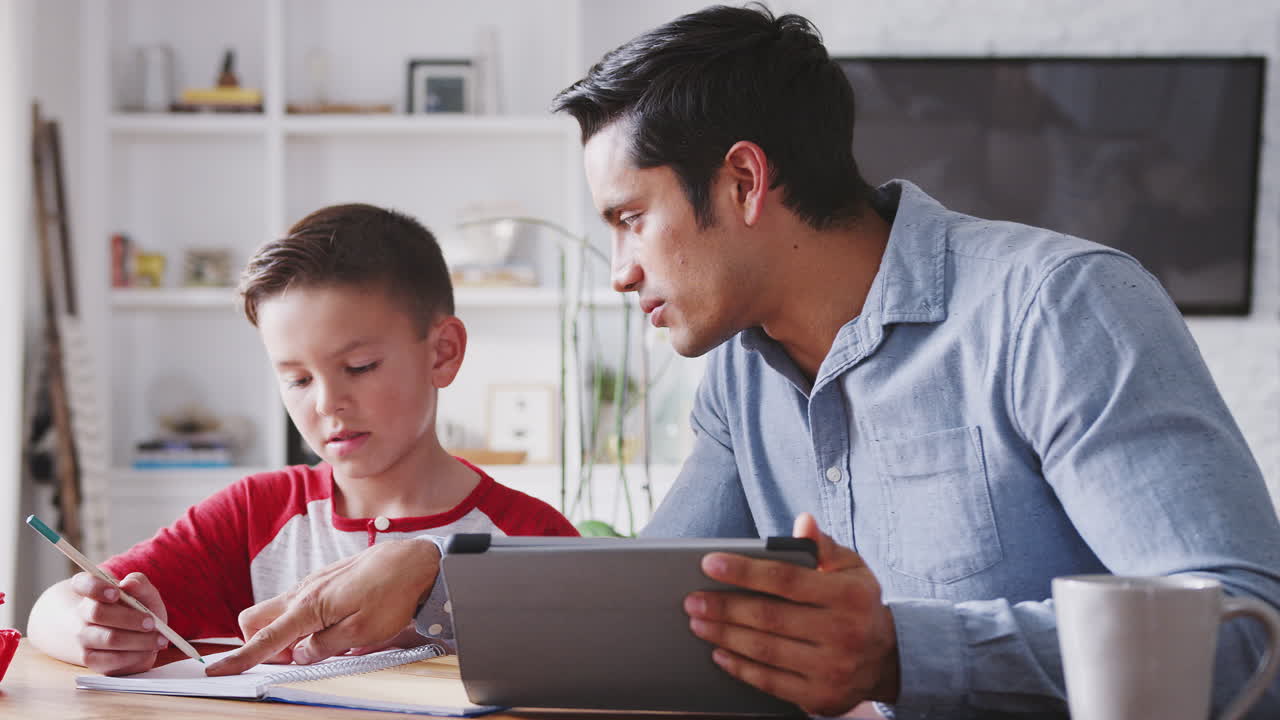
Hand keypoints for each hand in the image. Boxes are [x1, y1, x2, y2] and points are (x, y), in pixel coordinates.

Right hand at [71, 571, 168, 674]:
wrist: (125, 633)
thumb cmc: (135, 608)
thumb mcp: (142, 592)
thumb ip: (139, 584)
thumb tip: (129, 583)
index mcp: (90, 591)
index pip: (82, 583)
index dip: (96, 587)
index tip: (116, 592)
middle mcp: (81, 614)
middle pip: (97, 613)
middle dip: (128, 618)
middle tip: (151, 623)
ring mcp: (83, 638)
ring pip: (108, 639)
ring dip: (138, 640)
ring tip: (160, 640)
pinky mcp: (91, 660)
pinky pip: (111, 660)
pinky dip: (135, 656)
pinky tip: (149, 652)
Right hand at [204, 538, 440, 675]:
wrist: (416, 560)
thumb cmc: (394, 593)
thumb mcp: (362, 632)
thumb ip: (325, 646)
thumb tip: (301, 654)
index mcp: (308, 606)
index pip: (263, 638)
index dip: (239, 659)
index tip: (215, 672)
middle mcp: (304, 591)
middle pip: (255, 619)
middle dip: (260, 643)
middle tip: (295, 657)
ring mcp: (313, 583)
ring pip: (277, 611)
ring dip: (285, 633)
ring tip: (322, 643)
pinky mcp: (325, 581)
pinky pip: (298, 603)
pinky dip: (302, 620)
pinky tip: (331, 627)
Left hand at [684, 513, 898, 715]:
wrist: (887, 659)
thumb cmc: (857, 603)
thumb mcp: (851, 568)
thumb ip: (824, 546)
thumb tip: (803, 522)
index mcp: (849, 596)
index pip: (786, 579)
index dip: (745, 571)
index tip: (710, 563)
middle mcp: (843, 634)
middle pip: (769, 617)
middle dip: (724, 606)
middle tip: (693, 599)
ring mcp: (832, 669)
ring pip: (764, 650)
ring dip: (724, 635)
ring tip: (698, 622)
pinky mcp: (820, 697)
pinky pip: (770, 682)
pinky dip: (740, 667)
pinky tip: (719, 651)